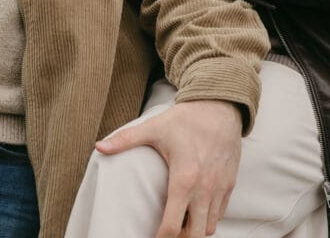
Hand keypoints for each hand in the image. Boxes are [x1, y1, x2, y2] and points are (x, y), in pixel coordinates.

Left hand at [96, 100, 241, 237]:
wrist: (220, 105)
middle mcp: (204, 189)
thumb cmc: (186, 118)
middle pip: (194, 235)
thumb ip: (125, 139)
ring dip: (195, 229)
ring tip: (180, 221)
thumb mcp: (154, 127)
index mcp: (184, 179)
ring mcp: (219, 188)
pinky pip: (221, 213)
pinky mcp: (230, 184)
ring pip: (209, 227)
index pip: (171, 226)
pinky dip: (208, 217)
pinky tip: (196, 208)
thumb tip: (99, 146)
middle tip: (167, 231)